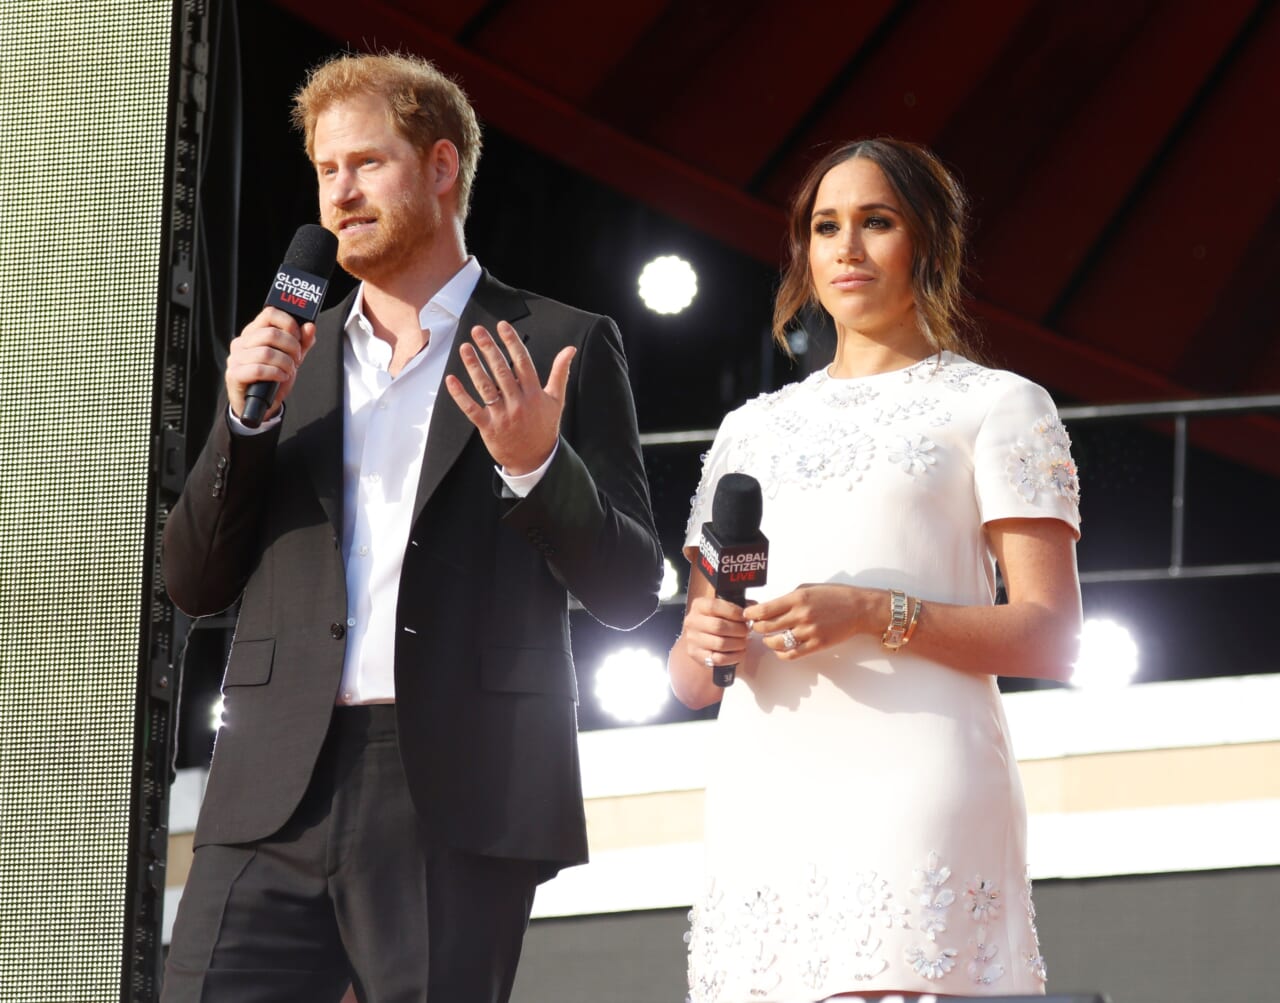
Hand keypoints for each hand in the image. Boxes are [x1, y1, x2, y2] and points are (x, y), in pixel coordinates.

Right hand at [224, 307, 315, 418]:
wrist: (260, 404)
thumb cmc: (273, 378)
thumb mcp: (292, 357)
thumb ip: (302, 342)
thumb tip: (310, 326)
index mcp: (254, 332)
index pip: (270, 313)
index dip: (289, 323)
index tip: (299, 337)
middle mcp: (242, 342)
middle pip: (271, 333)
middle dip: (291, 347)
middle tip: (297, 359)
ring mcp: (235, 358)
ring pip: (266, 352)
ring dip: (285, 363)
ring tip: (288, 371)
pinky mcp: (234, 374)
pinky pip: (258, 369)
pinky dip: (276, 373)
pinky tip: (281, 377)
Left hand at [444, 321, 574, 475]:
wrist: (535, 460)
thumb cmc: (544, 427)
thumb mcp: (556, 399)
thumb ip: (560, 372)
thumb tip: (570, 349)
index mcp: (534, 393)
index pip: (522, 362)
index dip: (511, 343)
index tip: (502, 326)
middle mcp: (518, 402)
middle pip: (501, 371)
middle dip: (489, 349)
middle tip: (478, 331)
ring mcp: (502, 415)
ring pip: (486, 387)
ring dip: (474, 366)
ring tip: (465, 348)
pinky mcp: (488, 427)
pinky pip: (472, 409)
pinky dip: (460, 395)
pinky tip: (451, 380)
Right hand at [681, 594, 749, 670]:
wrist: (701, 639)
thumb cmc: (717, 620)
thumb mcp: (724, 608)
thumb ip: (739, 605)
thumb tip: (753, 607)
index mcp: (699, 606)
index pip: (714, 606)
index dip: (733, 612)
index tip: (745, 617)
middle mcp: (692, 622)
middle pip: (718, 626)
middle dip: (738, 629)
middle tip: (747, 631)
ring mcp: (693, 640)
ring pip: (720, 644)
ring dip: (737, 643)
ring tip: (744, 641)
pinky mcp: (696, 655)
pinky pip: (719, 659)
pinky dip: (734, 656)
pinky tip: (740, 652)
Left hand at [743, 584, 877, 659]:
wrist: (859, 608)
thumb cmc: (834, 596)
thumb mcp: (808, 589)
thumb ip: (788, 599)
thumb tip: (769, 607)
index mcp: (797, 599)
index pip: (764, 610)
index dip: (751, 615)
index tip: (747, 616)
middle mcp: (801, 615)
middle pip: (766, 627)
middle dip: (757, 628)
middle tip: (756, 627)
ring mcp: (809, 631)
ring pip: (776, 642)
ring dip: (768, 641)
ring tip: (768, 638)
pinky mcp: (817, 644)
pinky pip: (792, 654)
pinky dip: (781, 654)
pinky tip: (780, 649)